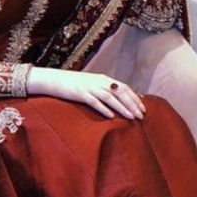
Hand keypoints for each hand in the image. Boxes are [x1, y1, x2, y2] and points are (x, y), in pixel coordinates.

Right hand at [26, 68, 145, 119]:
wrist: (54, 80)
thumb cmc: (73, 84)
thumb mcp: (91, 84)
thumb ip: (103, 89)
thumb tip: (116, 100)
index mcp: (103, 79)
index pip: (124, 87)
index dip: (134, 97)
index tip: (142, 107)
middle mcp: (99, 81)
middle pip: (120, 92)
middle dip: (132, 104)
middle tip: (141, 115)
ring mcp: (89, 87)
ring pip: (110, 97)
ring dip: (122, 107)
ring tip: (131, 117)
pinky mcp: (80, 94)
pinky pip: (94, 101)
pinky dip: (104, 109)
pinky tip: (111, 116)